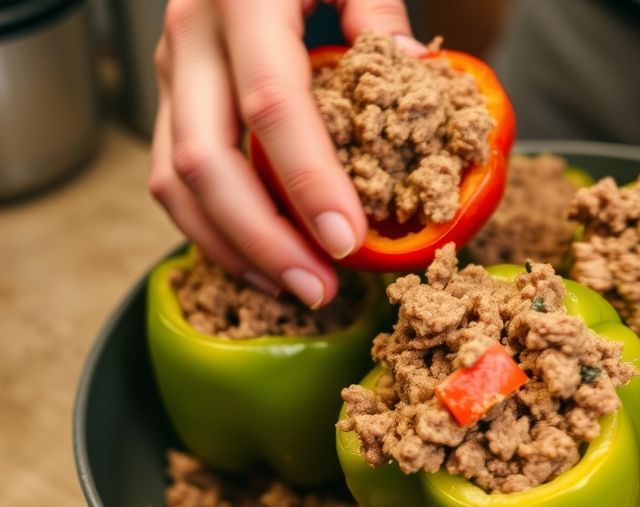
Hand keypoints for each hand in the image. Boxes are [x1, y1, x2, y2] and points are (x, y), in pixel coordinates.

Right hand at [148, 0, 423, 307]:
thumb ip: (377, 10)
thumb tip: (411, 70)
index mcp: (241, 1)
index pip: (273, 106)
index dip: (309, 182)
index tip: (348, 241)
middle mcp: (190, 40)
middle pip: (205, 160)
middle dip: (263, 239)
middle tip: (321, 288)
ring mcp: (171, 70)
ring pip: (175, 180)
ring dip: (233, 247)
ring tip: (296, 288)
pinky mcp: (170, 94)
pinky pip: (172, 175)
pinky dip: (212, 227)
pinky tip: (261, 259)